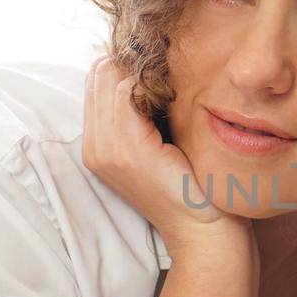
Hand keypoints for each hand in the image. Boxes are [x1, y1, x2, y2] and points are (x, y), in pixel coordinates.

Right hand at [82, 56, 251, 257]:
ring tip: (173, 91)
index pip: (96, 79)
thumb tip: (148, 69)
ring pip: (110, 76)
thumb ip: (144, 112)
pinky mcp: (129, 150)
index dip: (127, 67)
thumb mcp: (160, 143)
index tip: (161, 76)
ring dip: (143, 73)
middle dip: (132, 65)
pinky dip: (151, 85)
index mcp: (97, 146)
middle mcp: (93, 148)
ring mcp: (107, 150)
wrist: (203, 230)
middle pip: (100, 72)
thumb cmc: (191, 185)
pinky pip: (127, 93)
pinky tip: (174, 99)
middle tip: (169, 80)